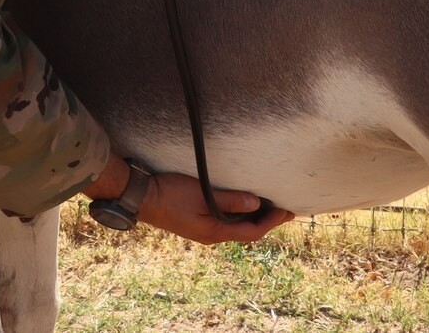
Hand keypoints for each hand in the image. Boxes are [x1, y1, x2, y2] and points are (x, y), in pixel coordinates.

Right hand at [85, 157, 292, 244]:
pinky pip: (226, 223)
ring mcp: (203, 230)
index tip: (287, 211)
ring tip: (269, 207)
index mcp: (214, 233)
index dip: (271, 222)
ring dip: (254, 219)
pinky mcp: (197, 222)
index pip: (252, 232)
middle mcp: (211, 236)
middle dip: (267, 222)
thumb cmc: (170, 193)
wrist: (141, 196)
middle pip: (246, 232)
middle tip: (286, 211)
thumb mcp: (203, 194)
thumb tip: (256, 205)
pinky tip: (243, 205)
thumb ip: (230, 200)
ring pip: (236, 228)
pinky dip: (240, 215)